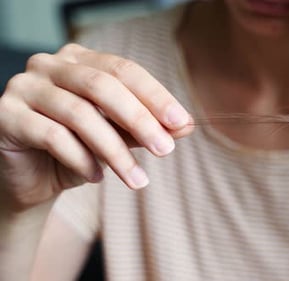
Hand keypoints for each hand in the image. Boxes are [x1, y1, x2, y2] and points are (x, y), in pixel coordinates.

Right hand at [0, 43, 192, 209]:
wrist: (30, 178)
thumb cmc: (77, 150)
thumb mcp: (116, 138)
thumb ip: (145, 128)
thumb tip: (185, 126)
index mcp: (80, 60)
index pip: (124, 69)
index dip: (155, 96)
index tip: (182, 123)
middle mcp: (50, 65)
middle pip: (103, 86)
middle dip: (140, 120)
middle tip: (165, 150)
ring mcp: (24, 87)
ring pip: (80, 114)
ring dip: (115, 150)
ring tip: (137, 179)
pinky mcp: (5, 115)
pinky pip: (52, 136)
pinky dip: (81, 159)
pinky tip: (97, 177)